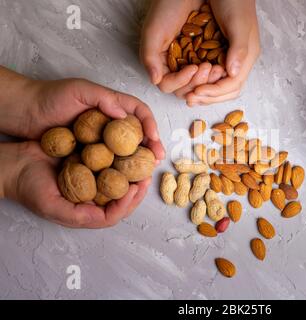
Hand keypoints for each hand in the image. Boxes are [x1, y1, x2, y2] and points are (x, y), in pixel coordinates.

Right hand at [3, 142, 148, 227]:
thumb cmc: (29, 187)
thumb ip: (79, 216)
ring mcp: (91, 179)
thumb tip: (106, 217)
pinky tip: (126, 146)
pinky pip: (108, 160)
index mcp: (87, 210)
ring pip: (117, 177)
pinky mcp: (89, 162)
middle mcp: (92, 196)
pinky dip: (118, 155)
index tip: (137, 188)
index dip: (129, 203)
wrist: (14, 164)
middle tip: (147, 173)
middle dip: (137, 186)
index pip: (115, 212)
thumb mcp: (52, 206)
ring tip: (143, 160)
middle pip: (121, 195)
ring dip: (131, 170)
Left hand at [26, 78, 164, 160]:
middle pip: (139, 133)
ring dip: (139, 159)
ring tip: (146, 170)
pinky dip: (121, 168)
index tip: (153, 139)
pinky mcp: (92, 151)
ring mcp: (102, 137)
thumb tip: (124, 115)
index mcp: (112, 105)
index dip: (150, 125)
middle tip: (157, 159)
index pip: (139, 112)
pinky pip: (111, 159)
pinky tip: (125, 176)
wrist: (25, 113)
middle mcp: (111, 121)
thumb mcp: (79, 90)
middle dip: (151, 145)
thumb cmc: (50, 97)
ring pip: (127, 148)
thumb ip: (104, 99)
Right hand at [140, 0, 220, 94]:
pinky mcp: (206, 58)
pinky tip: (223, 65)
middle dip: (197, 82)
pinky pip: (210, 74)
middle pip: (184, 89)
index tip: (193, 68)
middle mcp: (175, 65)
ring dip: (208, 81)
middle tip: (208, 67)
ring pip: (199, 84)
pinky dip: (216, 72)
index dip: (180, 81)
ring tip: (218, 68)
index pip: (168, 85)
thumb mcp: (154, 31)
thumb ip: (150, 56)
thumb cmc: (169, 6)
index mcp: (161, 62)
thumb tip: (154, 80)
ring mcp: (191, 62)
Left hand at [186, 0, 259, 105]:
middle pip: (228, 91)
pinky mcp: (221, 54)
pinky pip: (214, 77)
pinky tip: (192, 83)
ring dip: (206, 94)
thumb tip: (232, 73)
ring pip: (221, 87)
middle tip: (190, 99)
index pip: (232, 85)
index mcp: (247, 57)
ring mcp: (231, 59)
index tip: (196, 92)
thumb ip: (238, 49)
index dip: (214, 91)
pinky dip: (204, 83)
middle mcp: (240, 61)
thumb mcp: (237, 24)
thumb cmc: (235, 2)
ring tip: (189, 95)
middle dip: (209, 97)